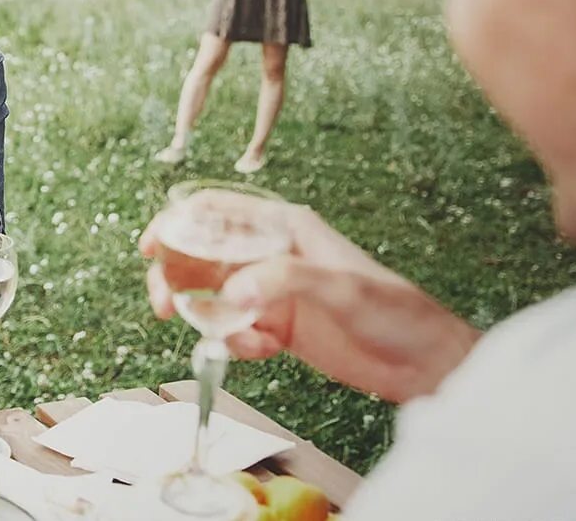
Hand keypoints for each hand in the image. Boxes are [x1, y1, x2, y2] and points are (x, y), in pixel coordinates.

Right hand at [141, 204, 480, 401]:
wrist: (425, 363)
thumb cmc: (394, 312)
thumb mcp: (341, 288)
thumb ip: (283, 282)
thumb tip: (229, 295)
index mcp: (286, 227)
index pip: (217, 211)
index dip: (177, 222)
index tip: (150, 247)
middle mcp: (272, 254)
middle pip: (203, 253)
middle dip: (176, 275)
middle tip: (162, 303)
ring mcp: (272, 290)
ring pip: (213, 294)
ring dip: (201, 314)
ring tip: (215, 336)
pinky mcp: (277, 326)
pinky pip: (234, 330)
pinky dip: (233, 342)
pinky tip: (259, 350)